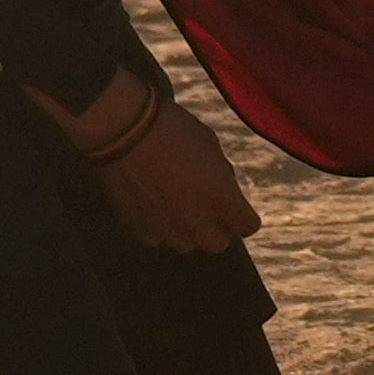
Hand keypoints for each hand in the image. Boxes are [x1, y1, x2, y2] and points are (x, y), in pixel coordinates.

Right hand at [86, 99, 261, 254]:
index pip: (248, 226)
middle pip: (218, 244)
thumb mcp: (210, 145)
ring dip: (186, 230)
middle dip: (215, 228)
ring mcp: (168, 229)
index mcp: (223, 198)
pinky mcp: (141, 230)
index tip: (234, 207)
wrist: (125, 131)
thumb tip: (223, 189)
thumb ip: (222, 175)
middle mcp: (199, 221)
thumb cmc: (173, 130)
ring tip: (174, 203)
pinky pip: (156, 239)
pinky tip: (151, 204)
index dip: (242, 216)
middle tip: (205, 208)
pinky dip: (157, 227)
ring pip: (186, 245)